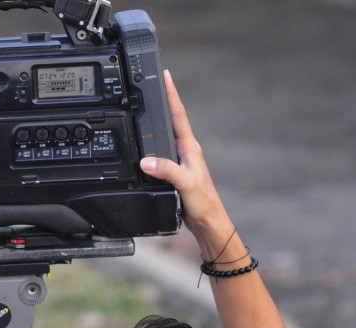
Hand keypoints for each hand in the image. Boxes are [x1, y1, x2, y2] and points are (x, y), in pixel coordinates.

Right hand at [138, 71, 233, 247]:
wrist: (209, 223)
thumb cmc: (204, 204)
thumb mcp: (185, 184)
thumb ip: (167, 170)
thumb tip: (147, 160)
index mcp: (190, 148)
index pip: (178, 115)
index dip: (171, 94)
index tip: (165, 76)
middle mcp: (186, 151)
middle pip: (172, 120)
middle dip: (163, 101)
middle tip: (154, 83)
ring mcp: (181, 161)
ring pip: (166, 136)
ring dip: (158, 121)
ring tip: (149, 105)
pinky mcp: (175, 172)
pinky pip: (161, 152)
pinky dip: (152, 143)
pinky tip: (146, 144)